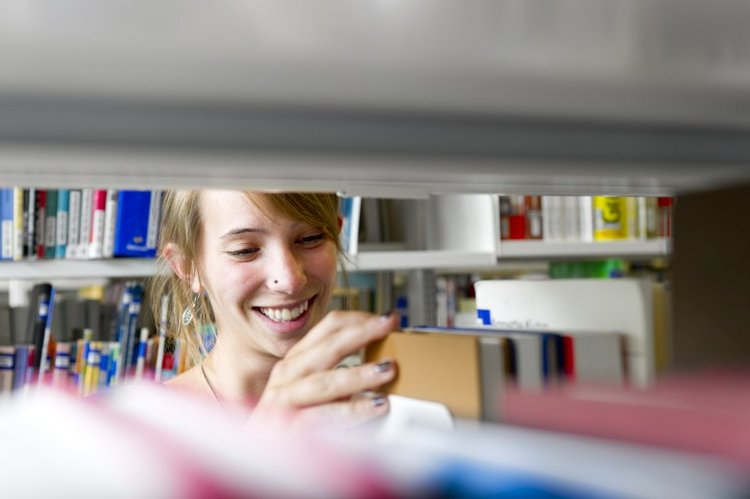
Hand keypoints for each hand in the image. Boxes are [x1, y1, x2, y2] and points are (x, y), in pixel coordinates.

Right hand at [250, 310, 398, 429]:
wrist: (255, 457)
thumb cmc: (287, 422)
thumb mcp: (310, 390)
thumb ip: (337, 373)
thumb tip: (382, 363)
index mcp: (296, 360)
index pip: (328, 328)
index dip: (359, 319)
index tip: (387, 318)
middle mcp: (287, 374)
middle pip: (328, 347)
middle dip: (361, 333)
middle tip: (389, 326)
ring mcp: (283, 400)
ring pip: (325, 381)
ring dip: (359, 374)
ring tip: (387, 370)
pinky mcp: (287, 429)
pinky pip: (323, 416)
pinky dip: (352, 411)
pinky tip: (375, 407)